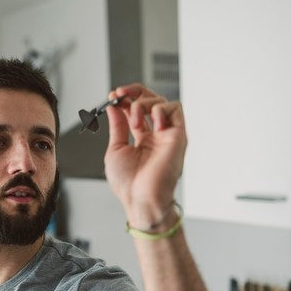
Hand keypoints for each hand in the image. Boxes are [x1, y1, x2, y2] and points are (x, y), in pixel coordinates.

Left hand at [104, 83, 186, 228]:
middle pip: (150, 100)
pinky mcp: (178, 136)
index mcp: (142, 139)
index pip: (137, 110)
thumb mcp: (116, 149)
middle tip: (120, 94)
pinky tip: (151, 122)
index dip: (126, 99)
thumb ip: (117, 126)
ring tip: (135, 122)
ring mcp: (168, 135)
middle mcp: (157, 135)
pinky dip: (160, 109)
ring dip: (143, 104)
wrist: (140, 199)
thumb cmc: (128, 183)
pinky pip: (175, 109)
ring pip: (161, 102)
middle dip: (134, 92)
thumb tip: (114, 107)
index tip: (113, 95)